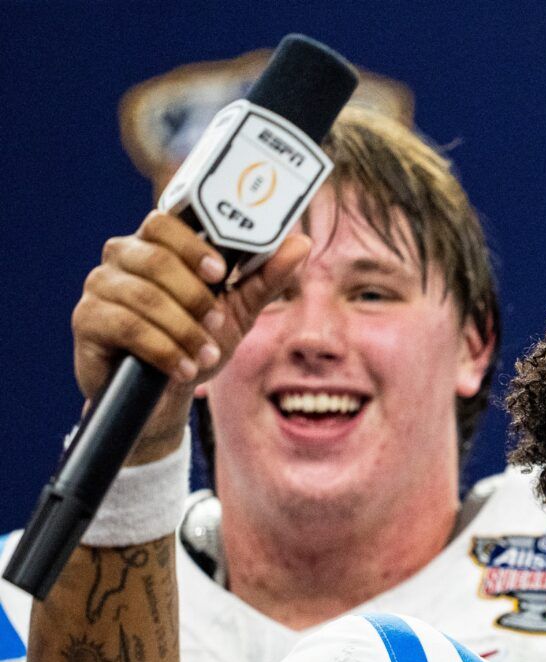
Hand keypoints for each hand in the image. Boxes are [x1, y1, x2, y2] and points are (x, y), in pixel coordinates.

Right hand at [71, 211, 308, 460]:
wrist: (165, 397)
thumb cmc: (196, 343)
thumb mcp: (238, 312)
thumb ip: (265, 278)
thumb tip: (300, 243)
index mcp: (157, 246)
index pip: (165, 223)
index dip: (192, 244)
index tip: (219, 272)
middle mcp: (122, 258)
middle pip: (156, 258)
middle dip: (195, 297)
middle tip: (216, 323)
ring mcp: (100, 287)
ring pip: (144, 295)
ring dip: (184, 330)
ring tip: (204, 355)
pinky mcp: (87, 320)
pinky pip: (126, 326)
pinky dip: (163, 349)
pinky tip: (183, 368)